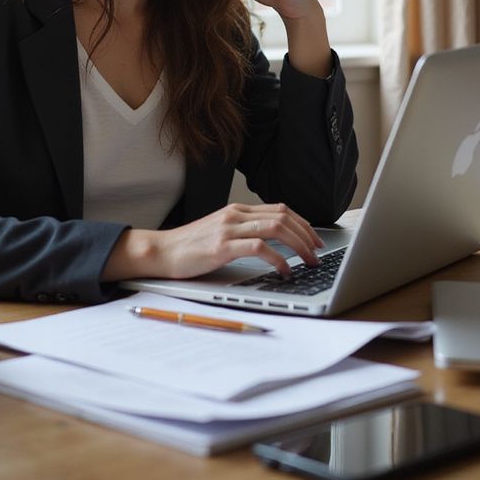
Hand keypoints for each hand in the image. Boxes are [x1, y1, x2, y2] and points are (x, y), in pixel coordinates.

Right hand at [102, 203, 323, 281]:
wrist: (162, 251)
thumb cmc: (191, 247)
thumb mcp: (221, 232)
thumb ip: (244, 231)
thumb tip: (274, 241)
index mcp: (237, 210)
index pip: (280, 208)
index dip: (303, 223)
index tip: (315, 239)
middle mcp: (236, 215)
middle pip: (283, 216)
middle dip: (306, 235)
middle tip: (318, 253)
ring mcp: (229, 229)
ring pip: (276, 228)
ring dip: (299, 246)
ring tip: (308, 262)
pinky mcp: (222, 247)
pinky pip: (259, 248)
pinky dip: (278, 259)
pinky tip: (284, 271)